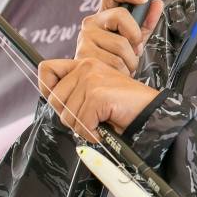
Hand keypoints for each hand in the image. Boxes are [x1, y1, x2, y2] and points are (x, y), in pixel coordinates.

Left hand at [38, 58, 159, 142]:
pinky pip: (82, 123)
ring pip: (67, 115)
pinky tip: (104, 128)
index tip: (61, 103)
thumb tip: (51, 100)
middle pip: (54, 99)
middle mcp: (86, 66)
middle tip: (89, 118)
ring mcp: (91, 79)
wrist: (150, 111)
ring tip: (100, 122)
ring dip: (83, 127)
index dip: (46, 88)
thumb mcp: (94, 93)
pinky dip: (92, 133)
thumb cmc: (123, 106)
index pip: (47, 69)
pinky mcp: (97, 94)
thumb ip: (74, 91)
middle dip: (70, 116)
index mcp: (85, 64)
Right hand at [75, 0, 163, 74]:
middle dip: (135, 35)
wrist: (99, 80)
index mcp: (104, 15)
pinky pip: (114, 61)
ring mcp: (84, 38)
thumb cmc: (117, 56)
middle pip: (121, 16)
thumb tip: (157, 3)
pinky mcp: (83, 55)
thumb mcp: (135, 37)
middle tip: (135, 48)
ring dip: (131, 60)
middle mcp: (91, 23)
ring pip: (120, 44)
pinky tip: (117, 71)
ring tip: (125, 64)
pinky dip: (123, 70)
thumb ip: (147, 21)